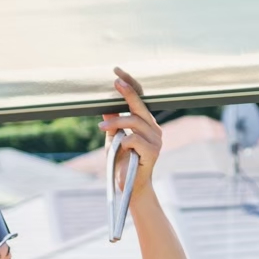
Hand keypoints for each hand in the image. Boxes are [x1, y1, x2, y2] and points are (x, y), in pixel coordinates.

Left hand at [100, 68, 162, 192]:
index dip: (130, 85)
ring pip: (135, 122)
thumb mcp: (113, 139)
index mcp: (146, 124)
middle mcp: (154, 129)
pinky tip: (119, 147)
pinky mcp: (153, 152)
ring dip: (116, 123)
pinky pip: (134, 139)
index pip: (140, 100)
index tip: (117, 72)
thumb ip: (113, 123)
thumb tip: (107, 108)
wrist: (130, 187)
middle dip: (128, 92)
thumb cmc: (122, 162)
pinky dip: (123, 141)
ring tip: (102, 128)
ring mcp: (156, 140)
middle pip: (140, 106)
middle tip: (115, 81)